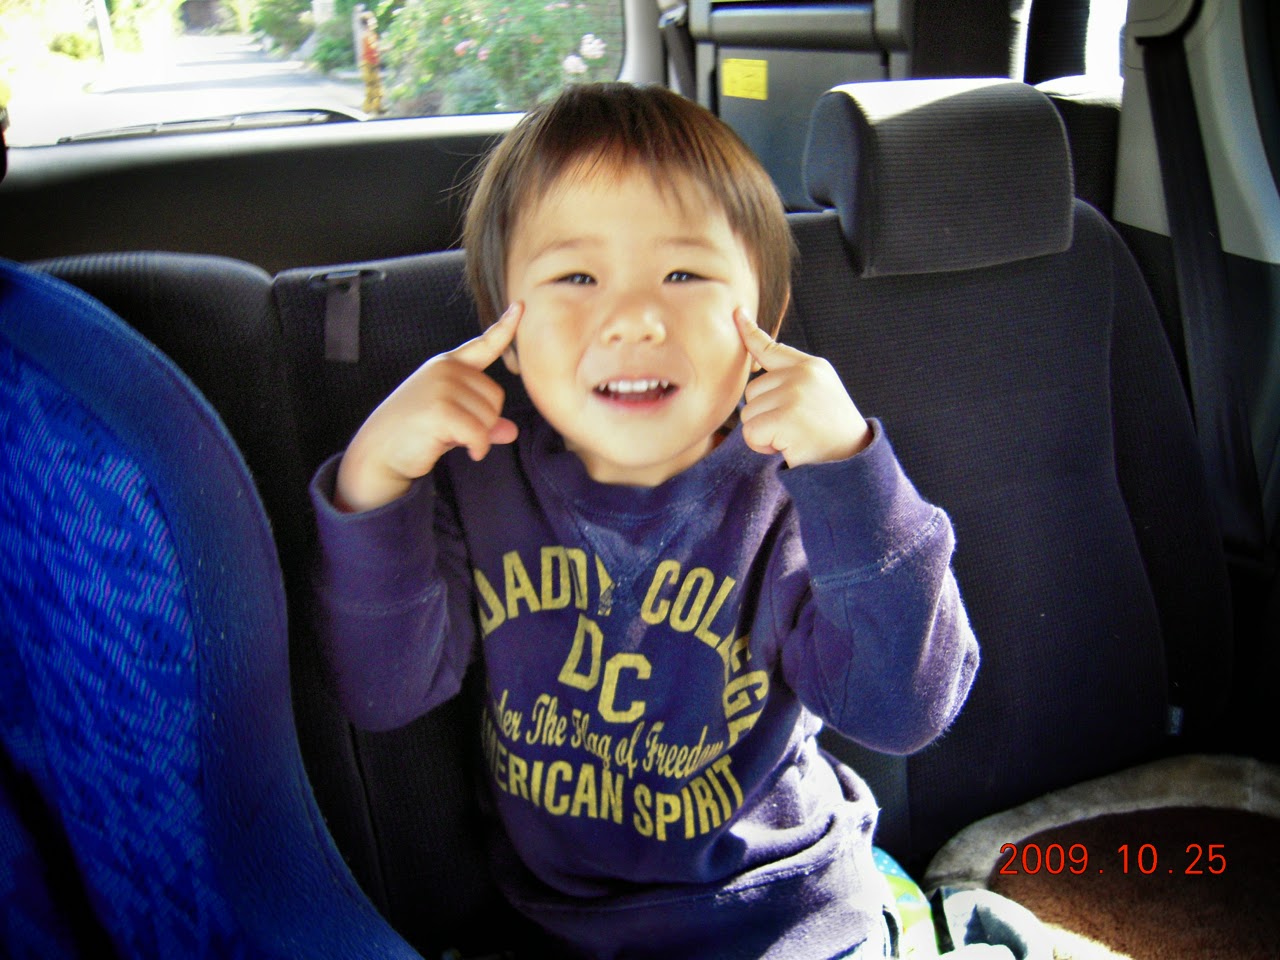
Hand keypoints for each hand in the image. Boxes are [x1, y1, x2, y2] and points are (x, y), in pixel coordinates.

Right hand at [336, 303, 522, 511]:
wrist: (378, 452)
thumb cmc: (414, 434)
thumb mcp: (452, 420)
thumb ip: (481, 419)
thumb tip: (511, 431)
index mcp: (448, 364)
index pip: (483, 344)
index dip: (505, 327)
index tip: (520, 306)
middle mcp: (446, 369)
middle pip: (496, 396)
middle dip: (484, 421)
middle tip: (455, 430)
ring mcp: (442, 386)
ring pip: (490, 417)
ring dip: (479, 437)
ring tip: (450, 437)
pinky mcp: (440, 410)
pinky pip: (480, 434)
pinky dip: (478, 449)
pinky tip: (469, 453)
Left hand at [735, 307, 870, 466]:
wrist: (853, 456)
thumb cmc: (830, 427)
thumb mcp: (819, 390)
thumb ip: (791, 376)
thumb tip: (756, 363)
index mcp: (810, 366)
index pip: (771, 347)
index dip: (748, 331)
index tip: (736, 313)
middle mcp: (802, 375)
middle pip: (752, 392)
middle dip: (765, 414)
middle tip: (794, 425)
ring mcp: (794, 395)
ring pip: (749, 414)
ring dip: (764, 432)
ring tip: (793, 435)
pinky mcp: (786, 418)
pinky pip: (751, 433)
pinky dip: (763, 445)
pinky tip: (787, 445)